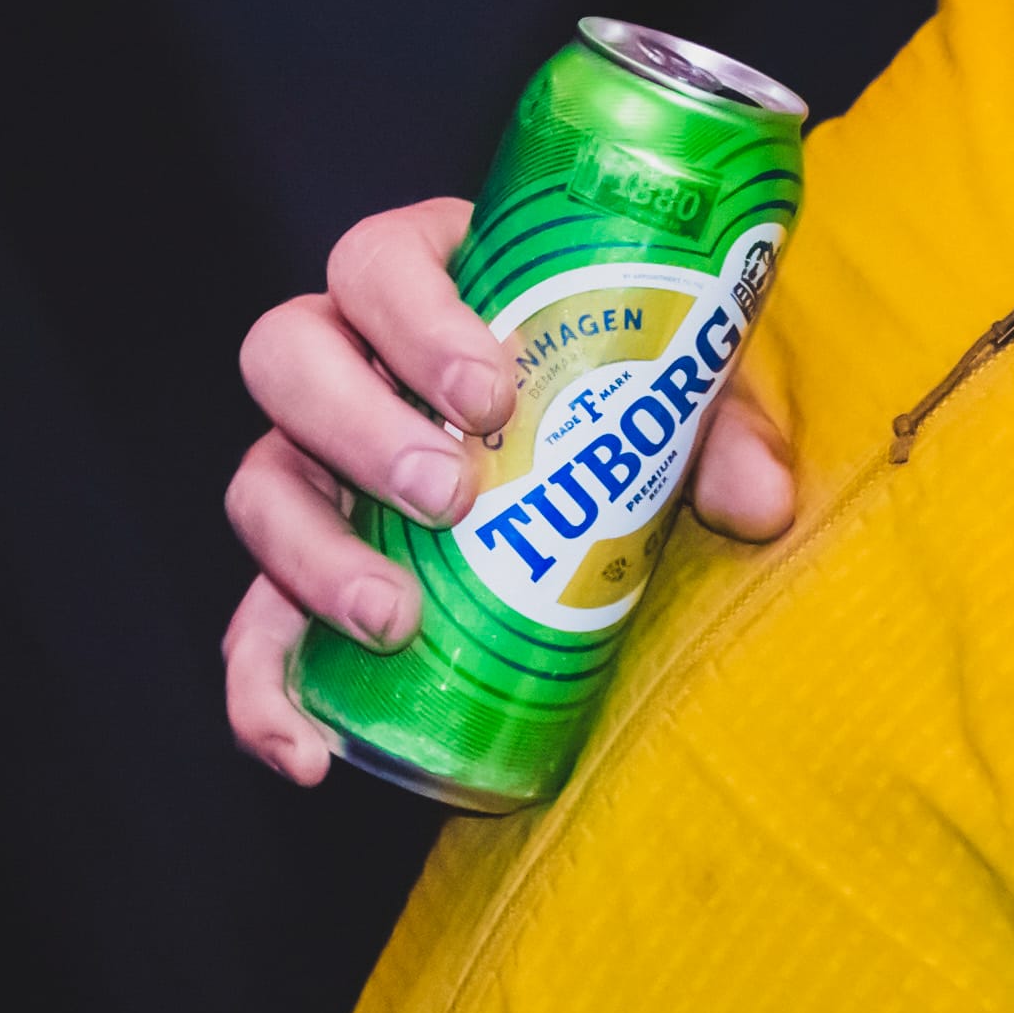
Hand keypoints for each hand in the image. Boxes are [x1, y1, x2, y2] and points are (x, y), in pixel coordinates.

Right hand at [218, 198, 803, 782]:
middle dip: (359, 429)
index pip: (378, 263)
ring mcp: (312, 464)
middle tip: (451, 496)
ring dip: (310, 556)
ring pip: (260, 485)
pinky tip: (306, 749)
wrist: (603, 449)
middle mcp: (346, 358)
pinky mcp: (303, 569)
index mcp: (425, 279)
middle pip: (288, 357)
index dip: (415, 320)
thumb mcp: (676, 379)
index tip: (490, 392)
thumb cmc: (622, 383)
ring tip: (394, 619)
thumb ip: (718, 427)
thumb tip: (761, 502)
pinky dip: (263, 688)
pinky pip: (253, 625)